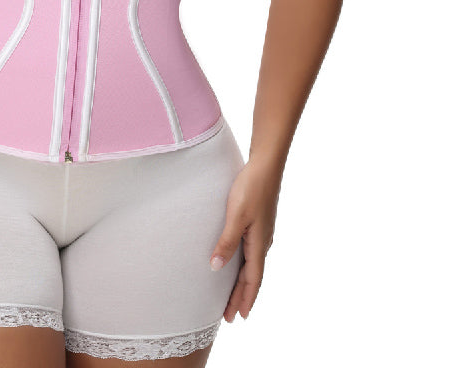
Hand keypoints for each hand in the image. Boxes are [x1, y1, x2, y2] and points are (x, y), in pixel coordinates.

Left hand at [209, 160, 281, 321]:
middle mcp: (263, 242)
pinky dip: (244, 266)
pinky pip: (251, 253)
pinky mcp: (258, 223)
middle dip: (241, 296)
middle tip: (230, 316)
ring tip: (232, 296)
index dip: (245, 298)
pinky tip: (237, 263)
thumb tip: (216, 268)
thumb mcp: (236, 215)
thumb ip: (227, 241)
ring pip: (252, 265)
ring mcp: (262, 232)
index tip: (238, 317)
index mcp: (259, 243)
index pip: (253, 279)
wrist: (265, 165)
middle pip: (253, 276)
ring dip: (243, 282)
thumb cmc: (250, 188)